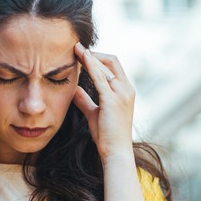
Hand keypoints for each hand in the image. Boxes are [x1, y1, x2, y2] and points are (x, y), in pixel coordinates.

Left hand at [72, 43, 135, 159]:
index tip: (82, 54)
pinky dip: (89, 66)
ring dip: (89, 56)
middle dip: (94, 53)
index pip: (113, 67)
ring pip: (105, 66)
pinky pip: (100, 77)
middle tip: (76, 48)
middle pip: (112, 61)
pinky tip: (79, 59)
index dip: (98, 58)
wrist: (115, 152)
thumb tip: (73, 90)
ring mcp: (122, 94)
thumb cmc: (107, 136)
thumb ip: (85, 100)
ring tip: (75, 49)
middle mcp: (127, 90)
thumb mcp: (94, 114)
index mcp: (125, 92)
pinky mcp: (113, 100)